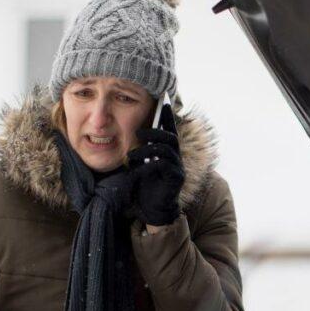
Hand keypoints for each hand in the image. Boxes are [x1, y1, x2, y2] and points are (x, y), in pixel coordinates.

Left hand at [129, 104, 184, 226]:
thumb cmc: (147, 185)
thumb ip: (143, 151)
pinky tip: (137, 170)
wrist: (152, 208)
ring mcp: (178, 167)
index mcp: (169, 151)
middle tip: (139, 132)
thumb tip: (136, 135)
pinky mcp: (176, 178)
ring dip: (146, 149)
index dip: (168, 116)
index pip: (170, 130)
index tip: (164, 101)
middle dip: (154, 131)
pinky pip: (163, 166)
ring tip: (131, 155)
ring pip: (166, 150)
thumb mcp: (142, 164)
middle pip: (170, 137)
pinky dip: (148, 166)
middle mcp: (176, 157)